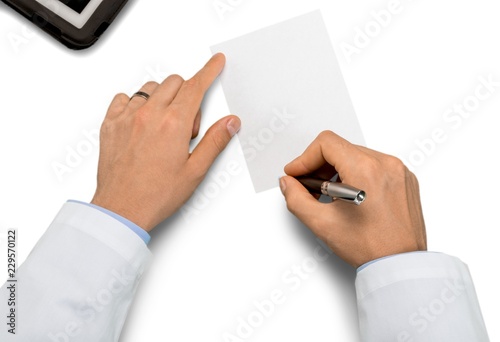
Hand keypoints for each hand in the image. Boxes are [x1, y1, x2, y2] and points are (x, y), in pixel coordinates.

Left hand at [91, 54, 239, 231]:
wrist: (121, 209)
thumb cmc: (155, 194)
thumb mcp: (195, 171)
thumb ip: (214, 141)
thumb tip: (230, 122)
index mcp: (173, 124)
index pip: (196, 86)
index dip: (210, 71)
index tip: (216, 62)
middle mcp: (149, 115)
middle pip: (175, 83)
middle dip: (187, 95)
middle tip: (186, 127)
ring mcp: (127, 117)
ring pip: (150, 88)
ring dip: (163, 98)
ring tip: (164, 128)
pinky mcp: (110, 124)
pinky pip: (124, 98)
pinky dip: (136, 103)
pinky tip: (141, 124)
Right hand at [279, 131, 426, 267]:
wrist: (400, 264)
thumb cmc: (370, 247)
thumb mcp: (322, 223)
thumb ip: (297, 199)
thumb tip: (288, 183)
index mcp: (366, 170)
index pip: (326, 143)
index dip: (305, 158)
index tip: (297, 174)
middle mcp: (386, 164)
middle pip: (340, 148)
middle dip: (319, 166)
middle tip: (309, 188)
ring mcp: (398, 170)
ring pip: (356, 155)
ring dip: (337, 171)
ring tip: (331, 196)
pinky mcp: (404, 179)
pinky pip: (374, 165)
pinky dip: (357, 175)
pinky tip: (350, 197)